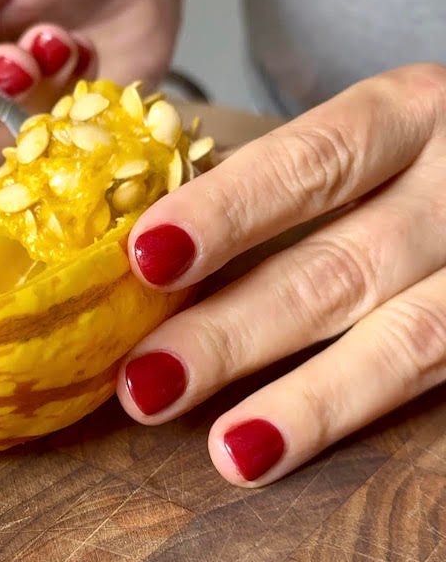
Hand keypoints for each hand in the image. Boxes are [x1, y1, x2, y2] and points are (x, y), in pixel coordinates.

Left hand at [117, 63, 445, 484]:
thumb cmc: (411, 148)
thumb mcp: (365, 129)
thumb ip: (278, 174)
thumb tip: (149, 241)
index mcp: (410, 111)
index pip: (312, 158)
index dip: (228, 210)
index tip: (147, 256)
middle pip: (346, 264)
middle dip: (238, 329)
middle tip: (144, 381)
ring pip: (408, 341)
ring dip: (308, 402)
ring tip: (226, 450)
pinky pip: (436, 379)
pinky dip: (356, 417)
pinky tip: (291, 450)